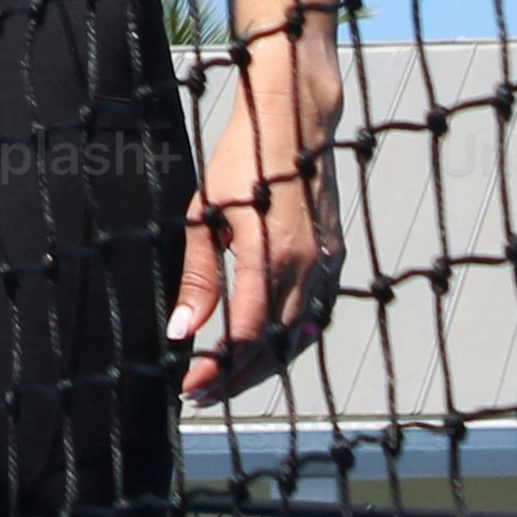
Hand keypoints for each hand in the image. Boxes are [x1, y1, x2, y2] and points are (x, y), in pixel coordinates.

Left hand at [171, 64, 341, 400]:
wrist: (294, 121)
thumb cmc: (243, 159)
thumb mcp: (205, 215)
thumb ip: (198, 278)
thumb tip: (183, 331)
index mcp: (272, 258)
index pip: (246, 337)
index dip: (218, 370)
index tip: (189, 387)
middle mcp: (306, 268)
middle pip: (274, 348)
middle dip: (236, 379)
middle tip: (201, 395)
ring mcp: (326, 264)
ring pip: (296, 337)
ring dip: (262, 364)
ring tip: (226, 378)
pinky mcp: (333, 257)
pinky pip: (312, 313)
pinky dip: (288, 338)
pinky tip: (266, 348)